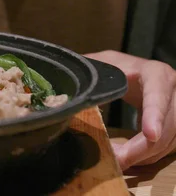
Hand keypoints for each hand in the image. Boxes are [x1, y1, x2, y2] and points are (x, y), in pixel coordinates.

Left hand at [84, 50, 175, 170]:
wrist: (134, 71)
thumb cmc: (116, 68)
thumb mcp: (102, 64)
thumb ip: (87, 69)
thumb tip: (60, 82)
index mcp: (155, 73)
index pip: (158, 92)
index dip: (155, 113)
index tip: (150, 134)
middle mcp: (173, 90)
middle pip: (168, 124)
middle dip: (143, 147)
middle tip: (120, 160)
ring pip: (170, 139)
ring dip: (145, 155)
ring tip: (119, 162)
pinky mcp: (174, 124)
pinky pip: (168, 146)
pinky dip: (149, 156)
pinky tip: (130, 160)